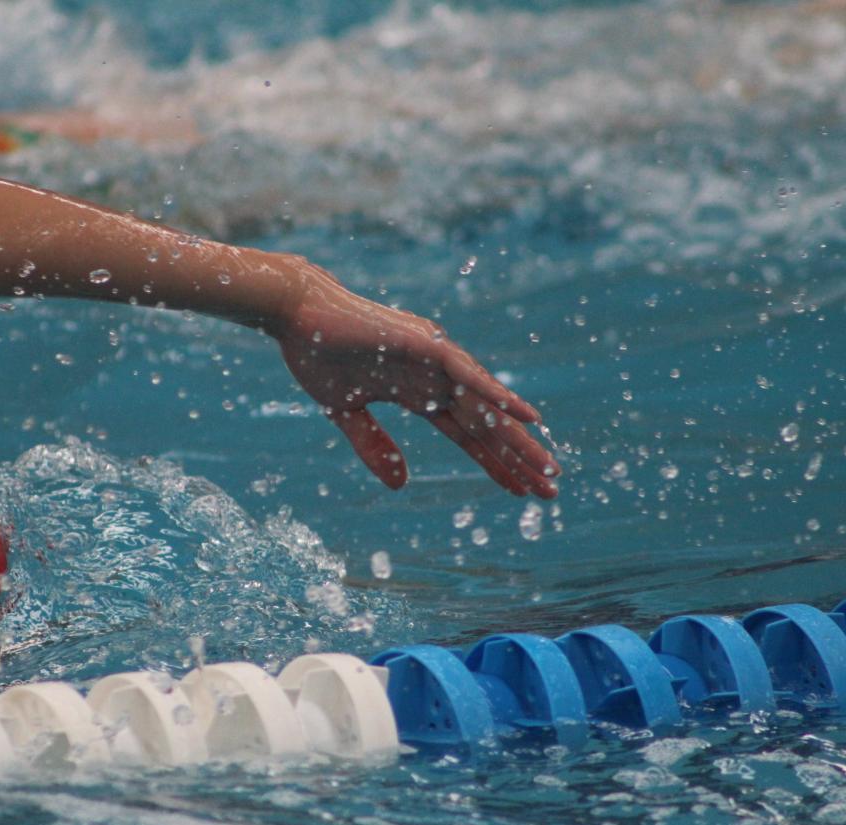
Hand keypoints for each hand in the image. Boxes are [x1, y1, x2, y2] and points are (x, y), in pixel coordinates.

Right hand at [274, 263, 559, 496]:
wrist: (295, 313)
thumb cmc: (315, 354)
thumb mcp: (345, 413)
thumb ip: (373, 445)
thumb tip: (401, 485)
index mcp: (417, 392)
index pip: (466, 434)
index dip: (493, 463)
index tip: (519, 491)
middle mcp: (435, 375)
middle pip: (485, 424)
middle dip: (517, 458)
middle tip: (550, 491)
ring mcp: (433, 357)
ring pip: (485, 404)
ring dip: (518, 437)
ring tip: (548, 469)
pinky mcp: (424, 343)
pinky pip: (468, 373)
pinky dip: (496, 395)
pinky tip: (527, 418)